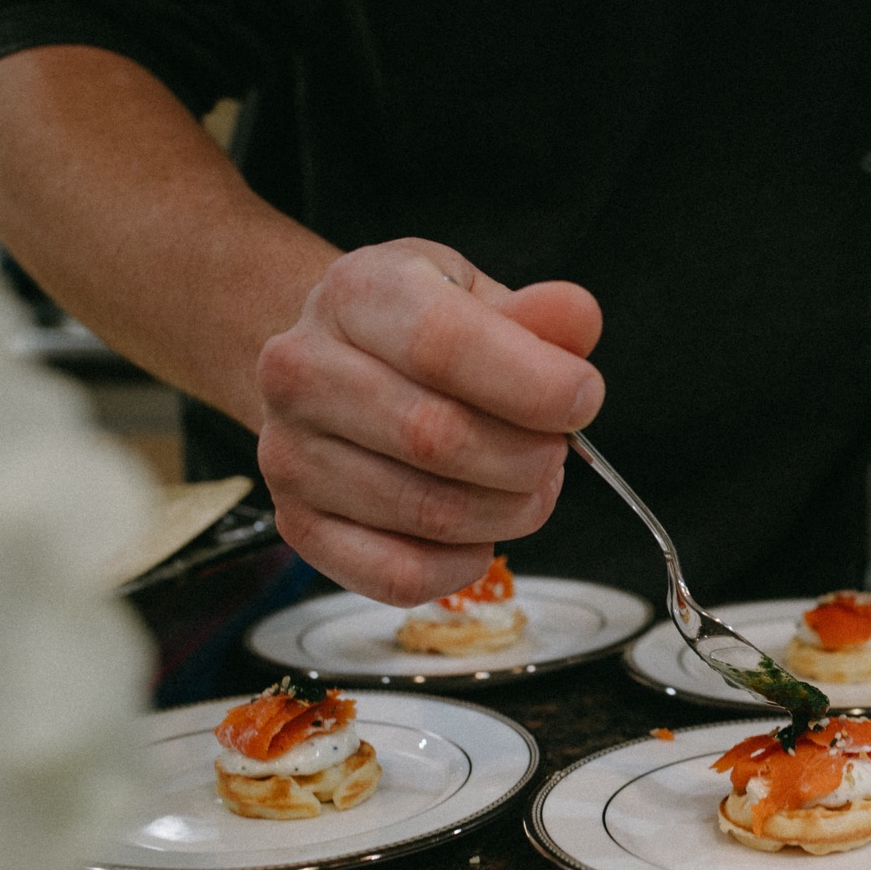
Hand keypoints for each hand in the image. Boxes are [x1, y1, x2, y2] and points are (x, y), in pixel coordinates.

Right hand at [255, 238, 604, 604]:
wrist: (333, 362)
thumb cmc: (417, 331)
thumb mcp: (475, 297)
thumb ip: (534, 315)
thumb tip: (578, 318)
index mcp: (356, 295)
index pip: (442, 345)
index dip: (532, 384)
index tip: (583, 401)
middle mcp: (303, 371)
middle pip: (435, 437)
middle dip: (527, 458)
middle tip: (555, 452)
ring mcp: (288, 453)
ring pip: (428, 513)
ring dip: (508, 511)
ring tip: (526, 486)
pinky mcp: (297, 524)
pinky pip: (398, 574)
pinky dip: (463, 565)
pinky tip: (481, 532)